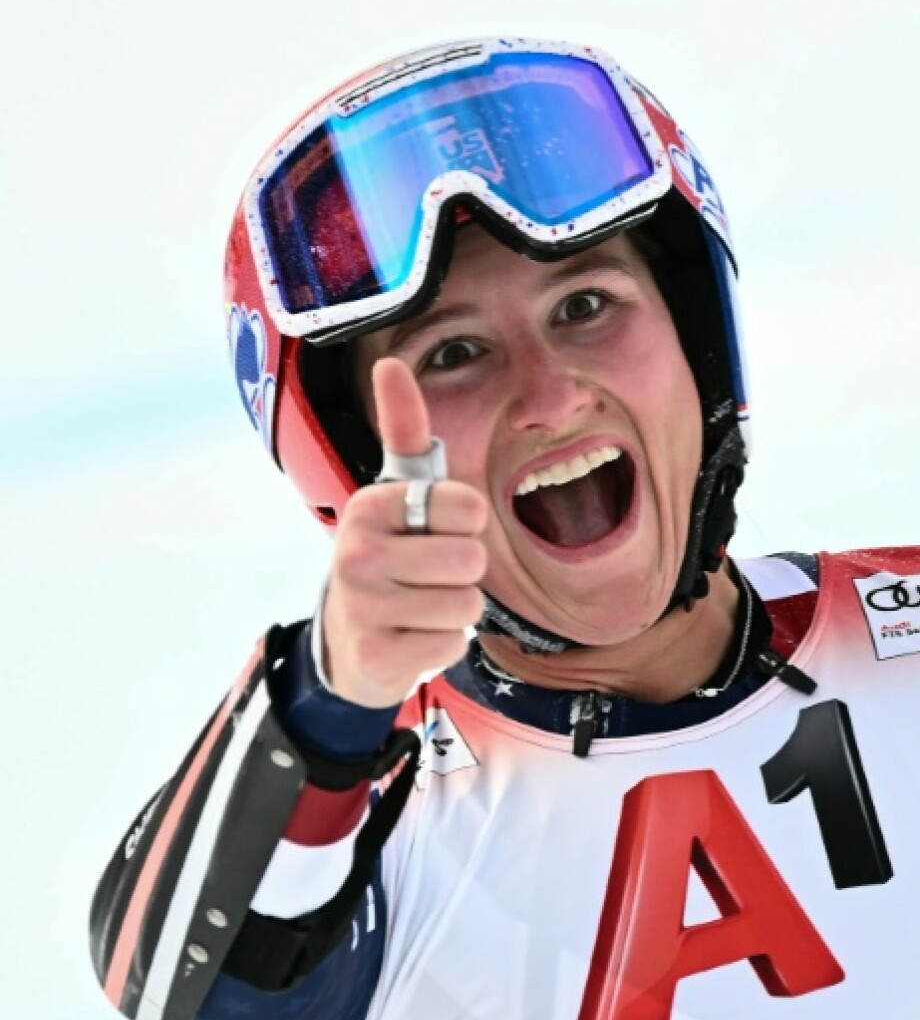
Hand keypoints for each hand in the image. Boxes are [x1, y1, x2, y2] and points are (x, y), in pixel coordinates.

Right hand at [321, 357, 487, 706]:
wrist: (348, 641)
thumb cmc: (386, 556)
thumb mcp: (394, 494)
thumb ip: (405, 432)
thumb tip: (392, 363)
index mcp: (369, 506)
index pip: (466, 505)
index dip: (466, 522)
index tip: (433, 530)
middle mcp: (357, 553)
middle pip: (471, 558)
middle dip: (463, 572)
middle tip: (428, 575)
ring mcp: (364, 607)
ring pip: (467, 604)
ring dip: (454, 609)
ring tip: (419, 605)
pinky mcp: (379, 656)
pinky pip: (454, 643)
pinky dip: (443, 644)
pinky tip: (412, 635)